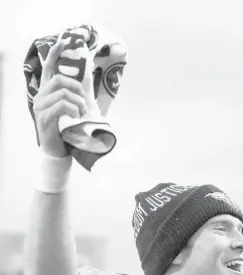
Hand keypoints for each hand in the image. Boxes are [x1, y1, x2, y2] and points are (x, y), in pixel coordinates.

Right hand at [33, 40, 87, 156]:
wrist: (57, 151)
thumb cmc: (66, 129)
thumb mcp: (73, 108)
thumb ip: (77, 93)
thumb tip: (88, 76)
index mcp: (47, 92)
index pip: (48, 68)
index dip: (55, 53)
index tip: (64, 41)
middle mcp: (40, 97)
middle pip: (59, 80)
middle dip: (76, 88)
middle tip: (84, 101)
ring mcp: (40, 107)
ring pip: (62, 93)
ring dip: (78, 102)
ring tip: (81, 113)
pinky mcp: (44, 118)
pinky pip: (61, 105)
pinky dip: (73, 109)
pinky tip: (76, 117)